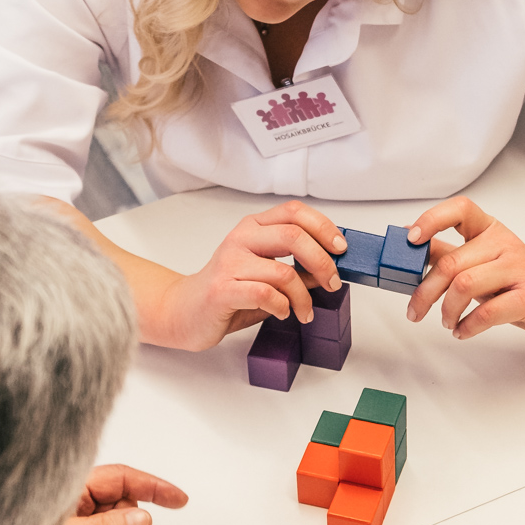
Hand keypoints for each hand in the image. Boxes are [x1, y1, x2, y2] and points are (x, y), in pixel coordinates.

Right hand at [156, 201, 346, 350]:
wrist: (184, 311)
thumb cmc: (227, 292)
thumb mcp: (264, 274)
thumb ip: (294, 269)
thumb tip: (330, 269)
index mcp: (252, 228)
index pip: (294, 212)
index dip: (324, 227)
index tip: (341, 249)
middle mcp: (240, 239)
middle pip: (294, 236)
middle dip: (322, 262)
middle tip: (332, 283)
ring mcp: (230, 263)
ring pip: (284, 273)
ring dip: (303, 297)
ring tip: (304, 312)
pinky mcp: (222, 290)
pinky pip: (265, 294)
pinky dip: (283, 307)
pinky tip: (283, 313)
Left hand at [404, 197, 524, 344]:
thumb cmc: (520, 282)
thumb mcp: (482, 263)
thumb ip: (449, 254)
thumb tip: (411, 244)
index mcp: (490, 230)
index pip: (460, 209)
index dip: (431, 220)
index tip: (411, 240)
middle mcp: (504, 243)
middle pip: (451, 262)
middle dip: (424, 291)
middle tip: (415, 310)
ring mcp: (519, 268)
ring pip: (464, 285)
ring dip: (446, 310)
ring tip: (447, 321)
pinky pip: (487, 312)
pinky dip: (467, 326)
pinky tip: (463, 330)